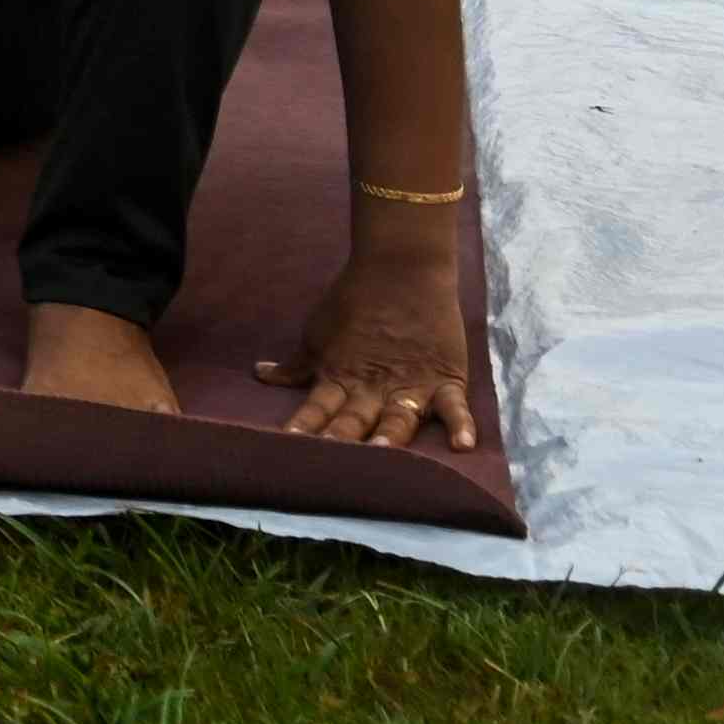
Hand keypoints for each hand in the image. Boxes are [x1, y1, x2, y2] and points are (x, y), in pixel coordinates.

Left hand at [260, 243, 476, 446]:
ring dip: (389, 436)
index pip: (317, 407)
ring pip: (398, 419)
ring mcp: (410, 385)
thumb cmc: (353, 300)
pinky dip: (460, 424)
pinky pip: (453, 406)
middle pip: (355, 419)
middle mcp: (373, 388)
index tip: (288, 446)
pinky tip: (463, 445)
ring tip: (383, 453)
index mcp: (340, 377)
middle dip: (343, 438)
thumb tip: (261, 374)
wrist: (401, 266)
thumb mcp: (318, 335)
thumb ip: (296, 365)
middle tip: (331, 456)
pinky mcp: (444, 378)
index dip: (304, 425)